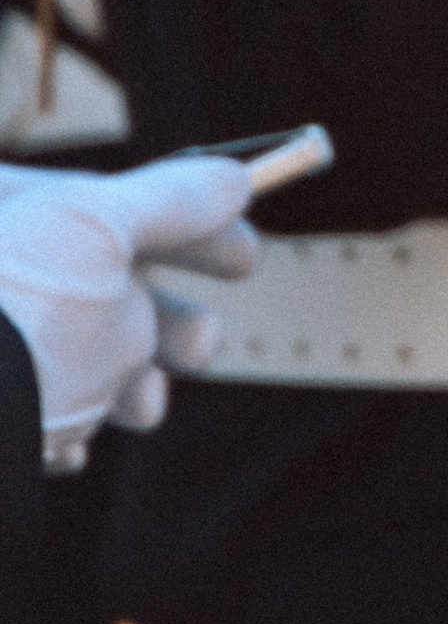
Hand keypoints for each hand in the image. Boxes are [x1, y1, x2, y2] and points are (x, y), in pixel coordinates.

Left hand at [0, 152, 259, 464]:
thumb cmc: (5, 313)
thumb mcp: (104, 230)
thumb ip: (177, 198)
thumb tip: (232, 179)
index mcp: (13, 208)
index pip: (111, 202)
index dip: (194, 228)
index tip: (248, 260)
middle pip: (91, 284)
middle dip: (163, 322)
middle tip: (208, 349)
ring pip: (58, 354)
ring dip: (119, 382)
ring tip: (145, 409)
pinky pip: (16, 408)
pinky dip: (52, 424)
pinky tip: (67, 444)